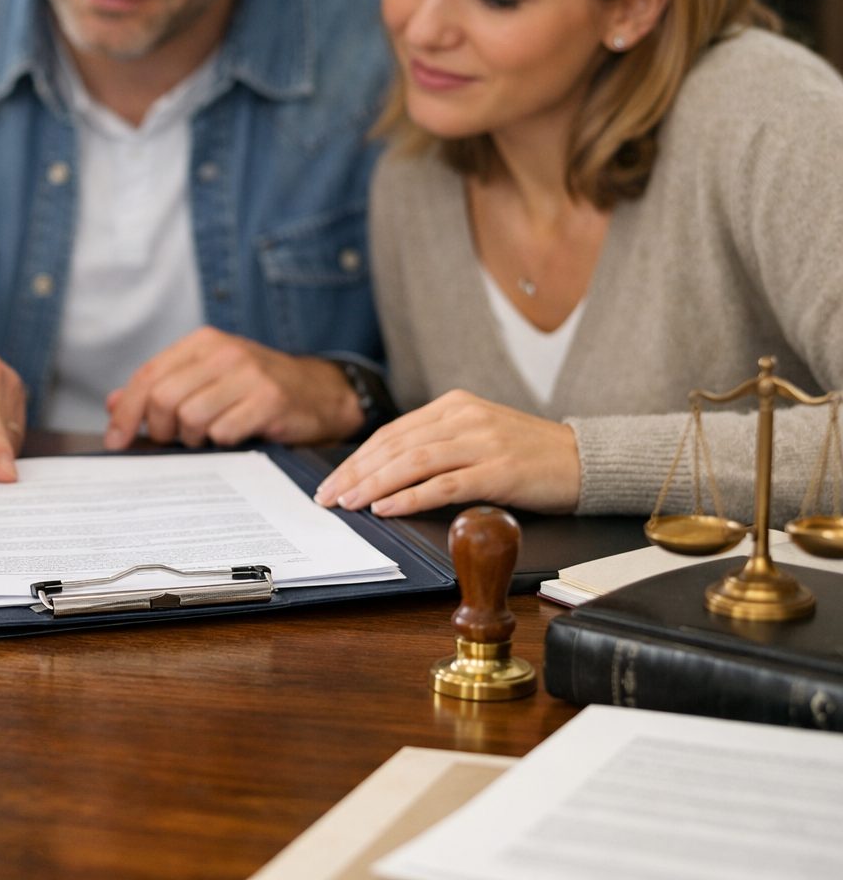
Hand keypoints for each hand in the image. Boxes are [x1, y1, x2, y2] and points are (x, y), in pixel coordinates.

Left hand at [103, 327, 362, 449]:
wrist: (321, 393)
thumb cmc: (257, 389)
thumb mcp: (208, 378)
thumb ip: (161, 388)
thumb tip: (111, 404)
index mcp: (203, 342)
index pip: (148, 375)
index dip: (126, 411)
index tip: (116, 440)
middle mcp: (225, 352)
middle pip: (164, 398)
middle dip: (159, 429)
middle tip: (171, 440)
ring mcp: (249, 375)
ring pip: (190, 417)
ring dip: (192, 438)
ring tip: (207, 436)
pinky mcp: (270, 401)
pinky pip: (224, 432)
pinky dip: (222, 443)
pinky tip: (234, 437)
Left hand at [313, 390, 580, 515]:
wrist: (586, 460)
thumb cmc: (529, 455)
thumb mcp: (477, 437)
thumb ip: (438, 445)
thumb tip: (386, 474)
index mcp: (454, 406)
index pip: (393, 432)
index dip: (357, 458)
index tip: (332, 480)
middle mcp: (464, 418)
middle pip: (395, 445)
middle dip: (355, 472)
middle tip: (328, 496)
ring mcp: (482, 442)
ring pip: (413, 462)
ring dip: (374, 484)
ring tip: (349, 502)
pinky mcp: (499, 470)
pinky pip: (445, 484)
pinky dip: (411, 496)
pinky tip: (386, 508)